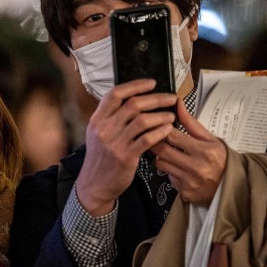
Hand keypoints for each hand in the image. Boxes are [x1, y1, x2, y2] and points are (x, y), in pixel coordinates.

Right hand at [74, 80, 176, 215]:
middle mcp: (104, 129)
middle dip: (156, 98)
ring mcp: (114, 143)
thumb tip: (132, 99)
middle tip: (170, 98)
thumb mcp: (97, 134)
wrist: (94, 184)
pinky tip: (168, 129)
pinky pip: (147, 139)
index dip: (135, 85)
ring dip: (161, 116)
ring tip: (171, 116)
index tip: (151, 83)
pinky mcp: (126, 156)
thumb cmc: (100, 158)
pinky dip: (160, 132)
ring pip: (143, 121)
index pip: (115, 94)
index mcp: (97, 120)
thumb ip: (110, 117)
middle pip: (133, 104)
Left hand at [151, 104, 227, 205]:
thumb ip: (191, 123)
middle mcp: (196, 167)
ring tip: (167, 151)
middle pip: (162, 151)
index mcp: (204, 151)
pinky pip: (168, 178)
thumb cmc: (222, 160)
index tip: (157, 124)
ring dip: (160, 156)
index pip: (173, 136)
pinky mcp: (185, 192)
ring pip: (161, 164)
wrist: (233, 187)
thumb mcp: (211, 139)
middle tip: (153, 136)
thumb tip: (178, 105)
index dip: (161, 128)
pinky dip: (170, 171)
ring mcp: (189, 181)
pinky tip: (177, 168)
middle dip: (154, 142)